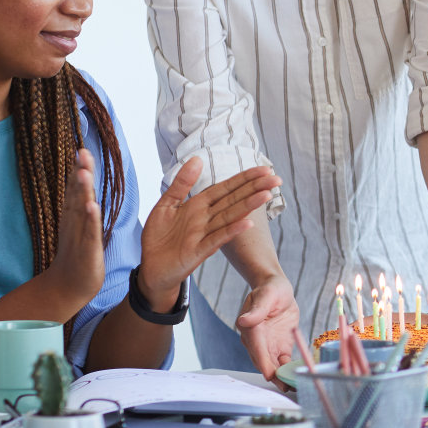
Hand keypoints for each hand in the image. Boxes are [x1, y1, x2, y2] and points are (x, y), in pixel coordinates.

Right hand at [48, 148, 105, 305]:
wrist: (68, 286)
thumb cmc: (77, 254)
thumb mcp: (80, 226)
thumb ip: (82, 206)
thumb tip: (85, 186)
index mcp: (74, 216)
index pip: (77, 189)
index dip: (79, 170)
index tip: (82, 149)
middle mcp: (74, 222)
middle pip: (77, 194)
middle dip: (80, 172)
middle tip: (82, 151)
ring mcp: (79, 235)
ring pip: (81, 209)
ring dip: (83, 191)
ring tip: (84, 172)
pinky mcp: (87, 250)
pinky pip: (89, 232)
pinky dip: (91, 219)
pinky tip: (92, 206)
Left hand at [138, 159, 280, 302]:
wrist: (151, 268)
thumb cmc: (159, 237)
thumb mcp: (166, 204)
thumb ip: (182, 183)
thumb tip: (197, 158)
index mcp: (199, 205)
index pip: (226, 188)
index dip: (245, 178)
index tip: (265, 170)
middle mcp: (206, 218)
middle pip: (234, 200)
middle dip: (254, 188)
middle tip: (276, 179)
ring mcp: (204, 234)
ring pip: (230, 217)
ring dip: (248, 206)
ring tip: (267, 195)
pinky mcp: (198, 251)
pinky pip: (217, 239)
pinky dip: (232, 231)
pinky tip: (248, 223)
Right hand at [236, 277, 299, 379]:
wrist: (277, 289)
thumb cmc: (270, 290)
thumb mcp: (266, 296)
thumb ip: (257, 310)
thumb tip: (243, 321)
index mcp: (251, 329)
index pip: (256, 349)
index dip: (263, 363)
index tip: (270, 375)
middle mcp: (257, 341)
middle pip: (264, 362)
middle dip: (274, 376)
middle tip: (287, 387)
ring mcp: (267, 346)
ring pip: (273, 366)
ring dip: (282, 377)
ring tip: (295, 387)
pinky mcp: (279, 347)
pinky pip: (283, 362)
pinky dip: (289, 370)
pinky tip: (298, 377)